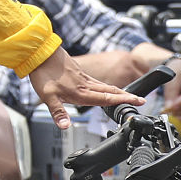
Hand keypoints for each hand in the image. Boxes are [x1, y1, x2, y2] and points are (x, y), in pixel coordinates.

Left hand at [28, 45, 143, 128]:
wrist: (39, 52)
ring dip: (117, 91)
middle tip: (141, 100)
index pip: (107, 98)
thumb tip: (65, 126)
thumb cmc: (43, 73)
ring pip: (104, 86)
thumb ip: (58, 113)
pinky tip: (103, 88)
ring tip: (127, 96)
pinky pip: (96, 82)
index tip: (139, 101)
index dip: (123, 101)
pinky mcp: (78, 73)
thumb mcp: (48, 97)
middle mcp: (85, 85)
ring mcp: (82, 78)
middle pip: (110, 91)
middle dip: (126, 97)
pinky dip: (105, 86)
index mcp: (81, 92)